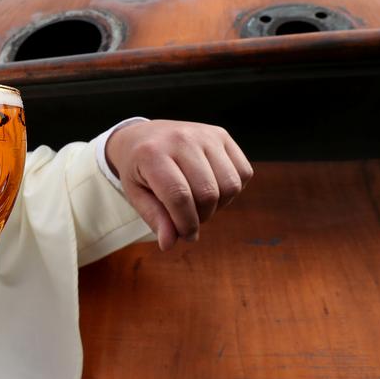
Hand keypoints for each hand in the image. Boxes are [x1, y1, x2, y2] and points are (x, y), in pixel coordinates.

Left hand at [105, 119, 252, 250]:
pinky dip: (232, 189)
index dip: (186, 224)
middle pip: (208, 193)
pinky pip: (243, 172)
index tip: (185, 235)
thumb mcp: (136, 194)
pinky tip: (213, 187)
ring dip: (219, 204)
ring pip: (230, 185)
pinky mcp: (221, 135)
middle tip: (189, 217)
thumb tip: (169, 244)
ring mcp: (205, 134)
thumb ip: (154, 218)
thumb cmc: (138, 169)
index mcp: (152, 153)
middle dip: (201, 216)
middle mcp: (181, 139)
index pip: (179, 197)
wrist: (142, 135)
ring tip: (200, 202)